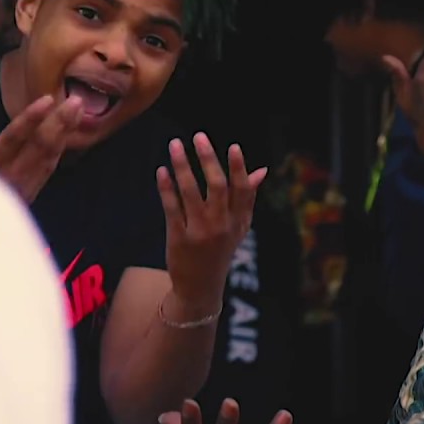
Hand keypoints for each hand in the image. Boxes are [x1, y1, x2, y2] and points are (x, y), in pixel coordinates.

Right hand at [0, 94, 83, 202]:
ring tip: (79, 108)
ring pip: (50, 155)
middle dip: (60, 122)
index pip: (13, 137)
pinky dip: (61, 146)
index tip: (47, 100)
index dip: (31, 118)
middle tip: (76, 100)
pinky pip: (50, 166)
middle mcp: (10, 176)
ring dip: (66, 131)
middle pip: (40, 145)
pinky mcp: (32, 191)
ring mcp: (25, 186)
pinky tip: (71, 129)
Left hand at [156, 133, 266, 313]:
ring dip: (182, 166)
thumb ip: (247, 198)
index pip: (243, 190)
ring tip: (175, 145)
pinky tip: (162, 170)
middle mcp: (223, 226)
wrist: (201, 287)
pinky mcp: (179, 238)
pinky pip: (172, 208)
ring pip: (192, 193)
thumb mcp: (239, 227)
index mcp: (239, 221)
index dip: (239, 168)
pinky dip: (166, 187)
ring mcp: (201, 232)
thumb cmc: (221, 250)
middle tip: (198, 136)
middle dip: (208, 159)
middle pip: (218, 187)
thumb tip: (261, 170)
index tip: (233, 147)